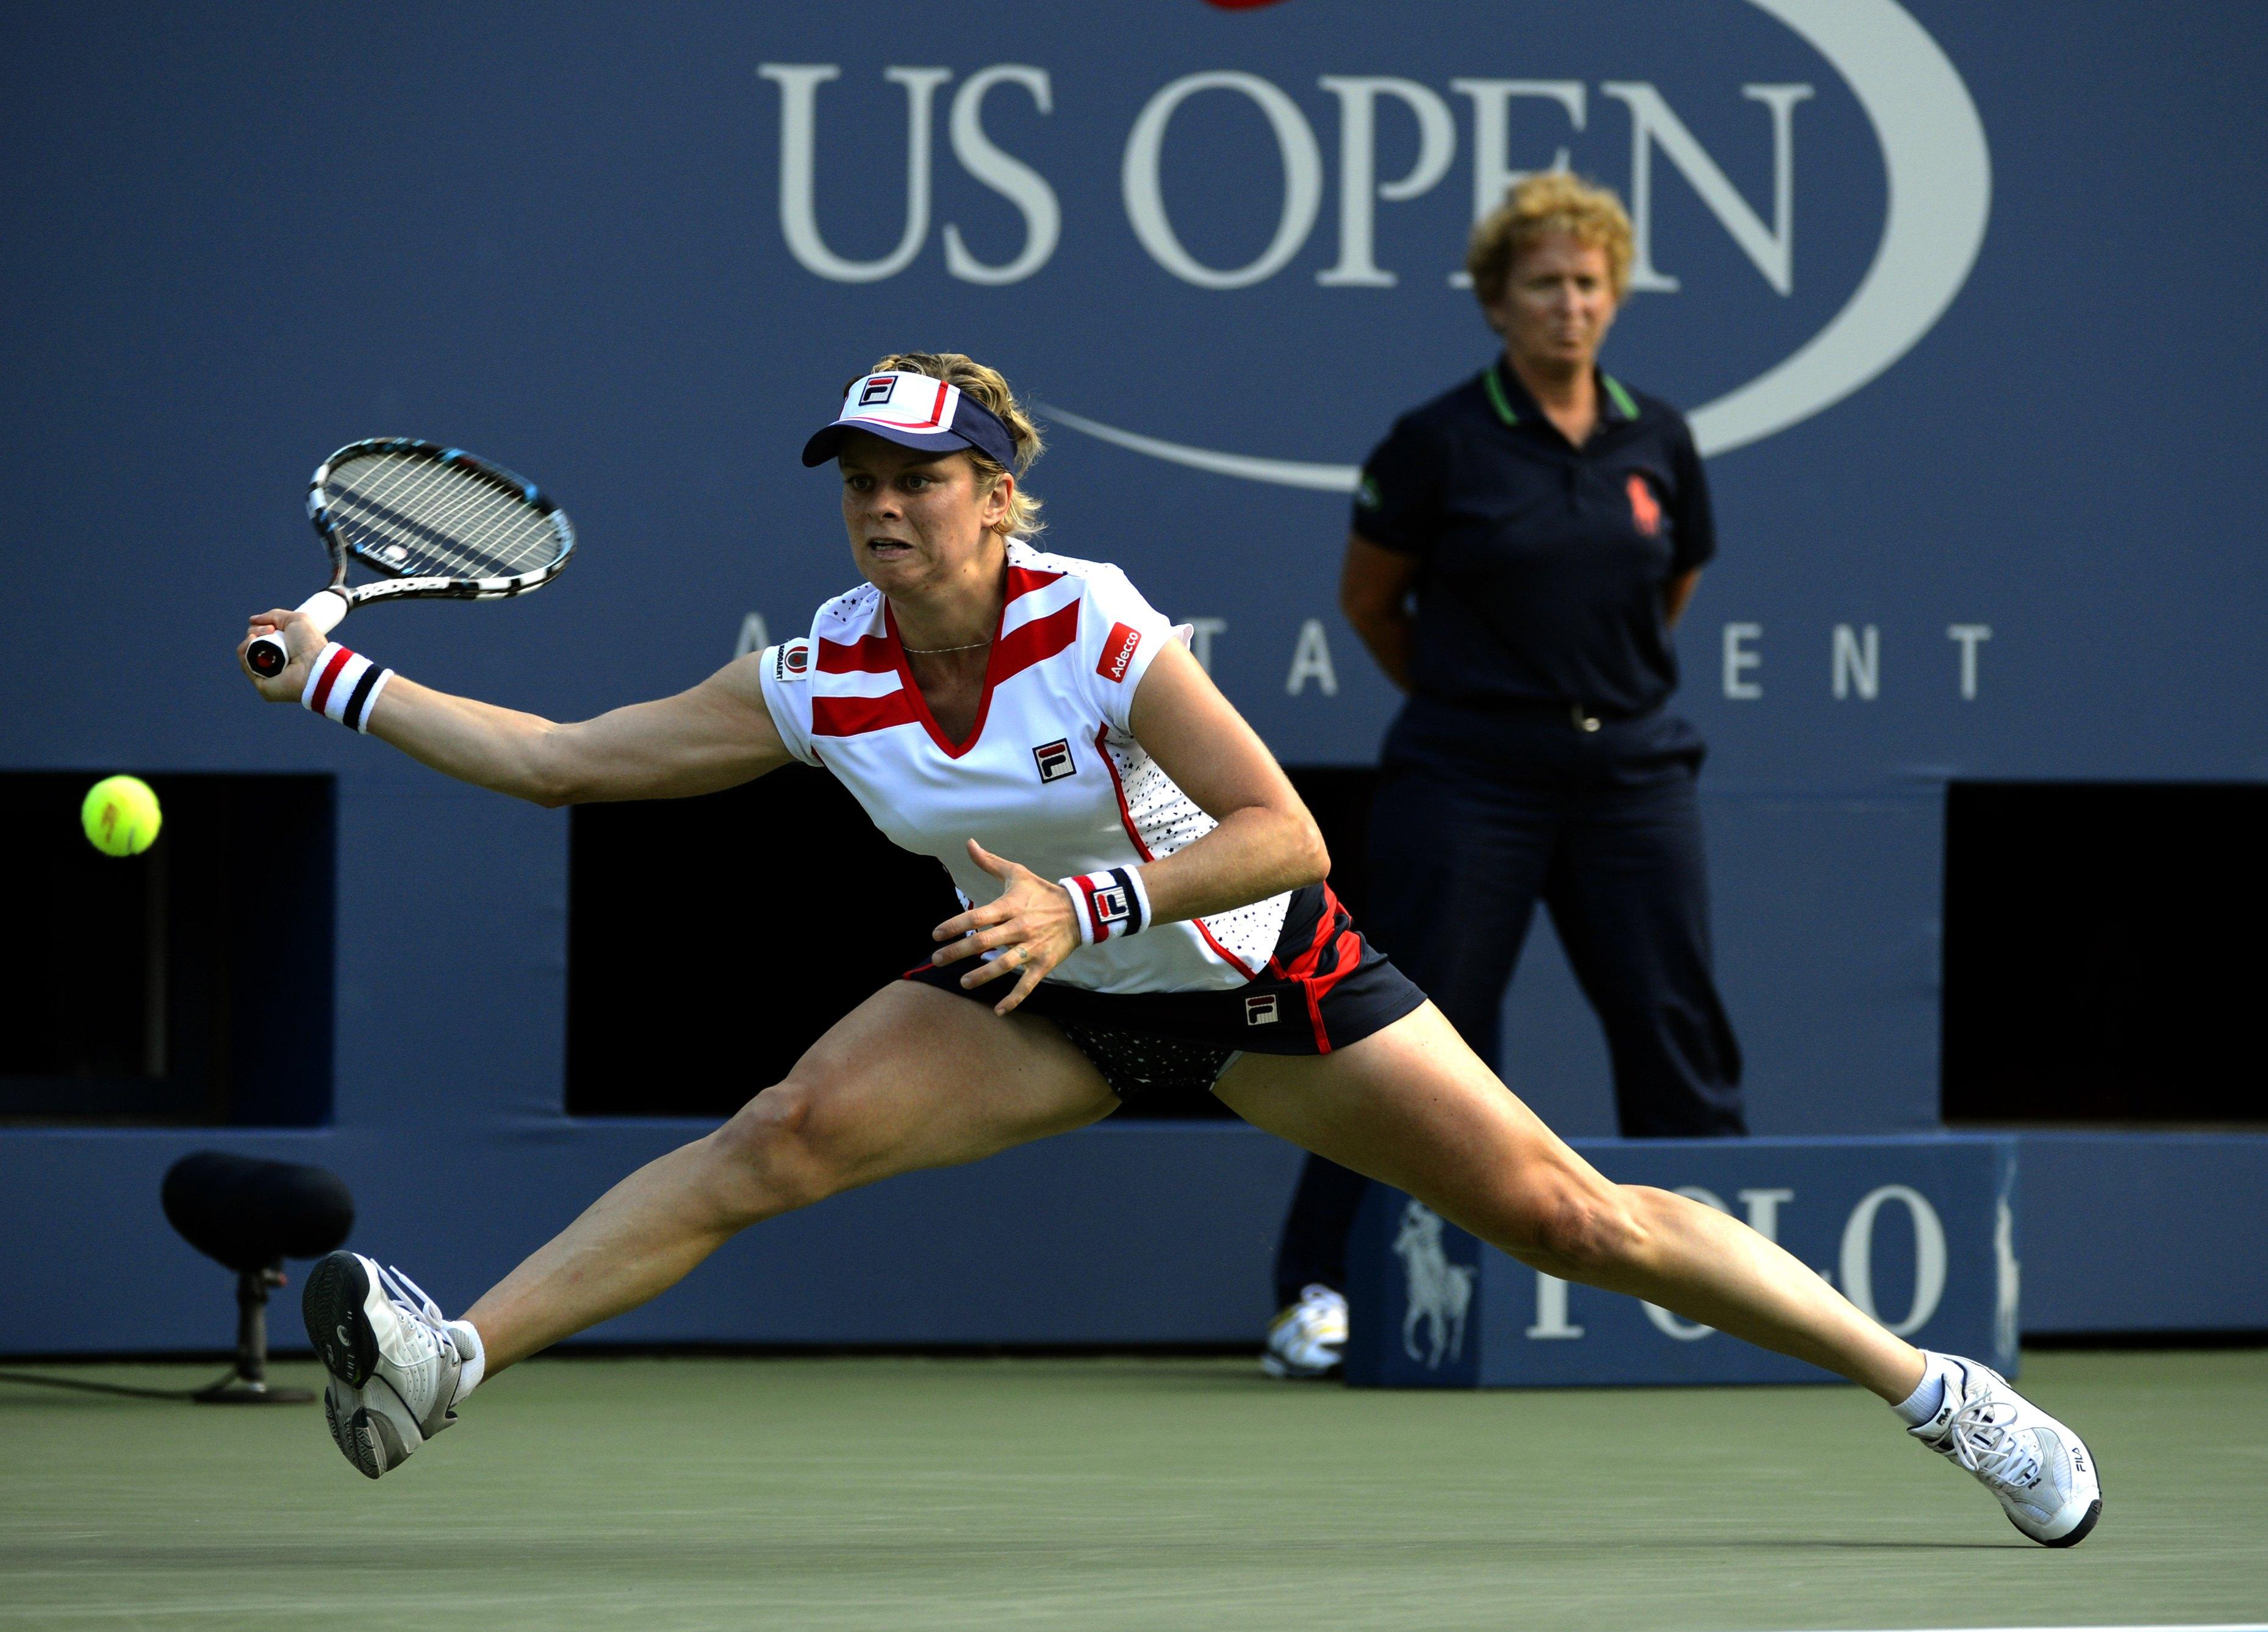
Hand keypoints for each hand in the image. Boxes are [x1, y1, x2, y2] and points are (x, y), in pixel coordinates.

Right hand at [237, 609, 321, 701]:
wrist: (314, 664)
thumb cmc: (310, 643)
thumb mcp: (296, 620)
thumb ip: (274, 616)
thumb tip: (252, 620)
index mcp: (282, 649)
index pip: (261, 636)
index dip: (260, 628)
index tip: (273, 627)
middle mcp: (274, 661)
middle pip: (251, 643)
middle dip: (254, 632)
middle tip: (271, 631)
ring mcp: (266, 674)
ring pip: (245, 653)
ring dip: (248, 641)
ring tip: (258, 637)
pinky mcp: (262, 684)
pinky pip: (245, 665)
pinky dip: (244, 652)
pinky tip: (251, 643)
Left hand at [929, 838, 1082, 1015]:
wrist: (1079, 910)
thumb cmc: (1042, 892)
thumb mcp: (1017, 873)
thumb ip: (990, 862)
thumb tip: (969, 843)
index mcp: (1010, 906)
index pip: (978, 917)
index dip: (954, 926)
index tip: (936, 934)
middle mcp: (1019, 927)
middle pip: (984, 941)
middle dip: (958, 952)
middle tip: (937, 960)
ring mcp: (1032, 948)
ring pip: (1003, 965)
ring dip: (982, 976)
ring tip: (963, 982)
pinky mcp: (1043, 964)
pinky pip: (1027, 984)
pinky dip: (1013, 999)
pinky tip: (998, 1010)